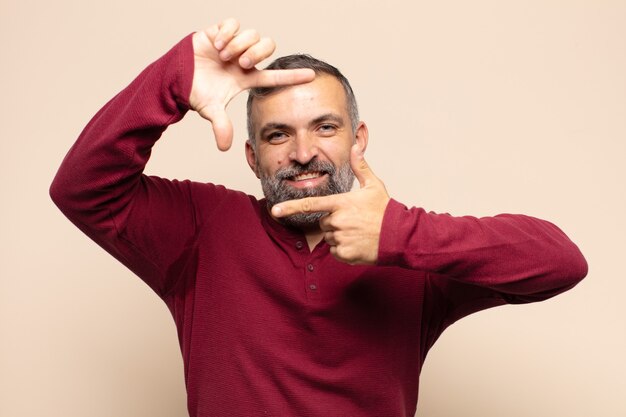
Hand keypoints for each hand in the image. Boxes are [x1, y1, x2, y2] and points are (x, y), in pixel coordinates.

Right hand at [190, 18, 314, 150]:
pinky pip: (233, 24)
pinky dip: (227, 34)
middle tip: (241, 63)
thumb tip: (224, 148)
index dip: (292, 76)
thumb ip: (221, 126)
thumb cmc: (195, 93)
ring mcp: (233, 44)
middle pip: (267, 46)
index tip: (311, 76)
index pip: (274, 76)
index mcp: (246, 78)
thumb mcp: (210, 110)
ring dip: (239, 45)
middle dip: (256, 53)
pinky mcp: (219, 31)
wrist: (175, 78)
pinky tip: (217, 45)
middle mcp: (243, 59)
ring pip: (252, 34)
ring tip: (223, 56)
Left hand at [272, 145, 390, 264]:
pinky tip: (358, 243)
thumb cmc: (385, 210)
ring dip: (339, 236)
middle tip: (353, 221)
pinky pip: (335, 251)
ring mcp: (341, 238)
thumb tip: (355, 146)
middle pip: (323, 222)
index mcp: (341, 203)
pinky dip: (344, 250)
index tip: (275, 210)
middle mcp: (338, 221)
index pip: (311, 204)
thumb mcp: (373, 186)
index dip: (291, 207)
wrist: (400, 236)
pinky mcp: (345, 253)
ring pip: (329, 238)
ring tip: (358, 232)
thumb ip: (360, 167)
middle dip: (334, 222)